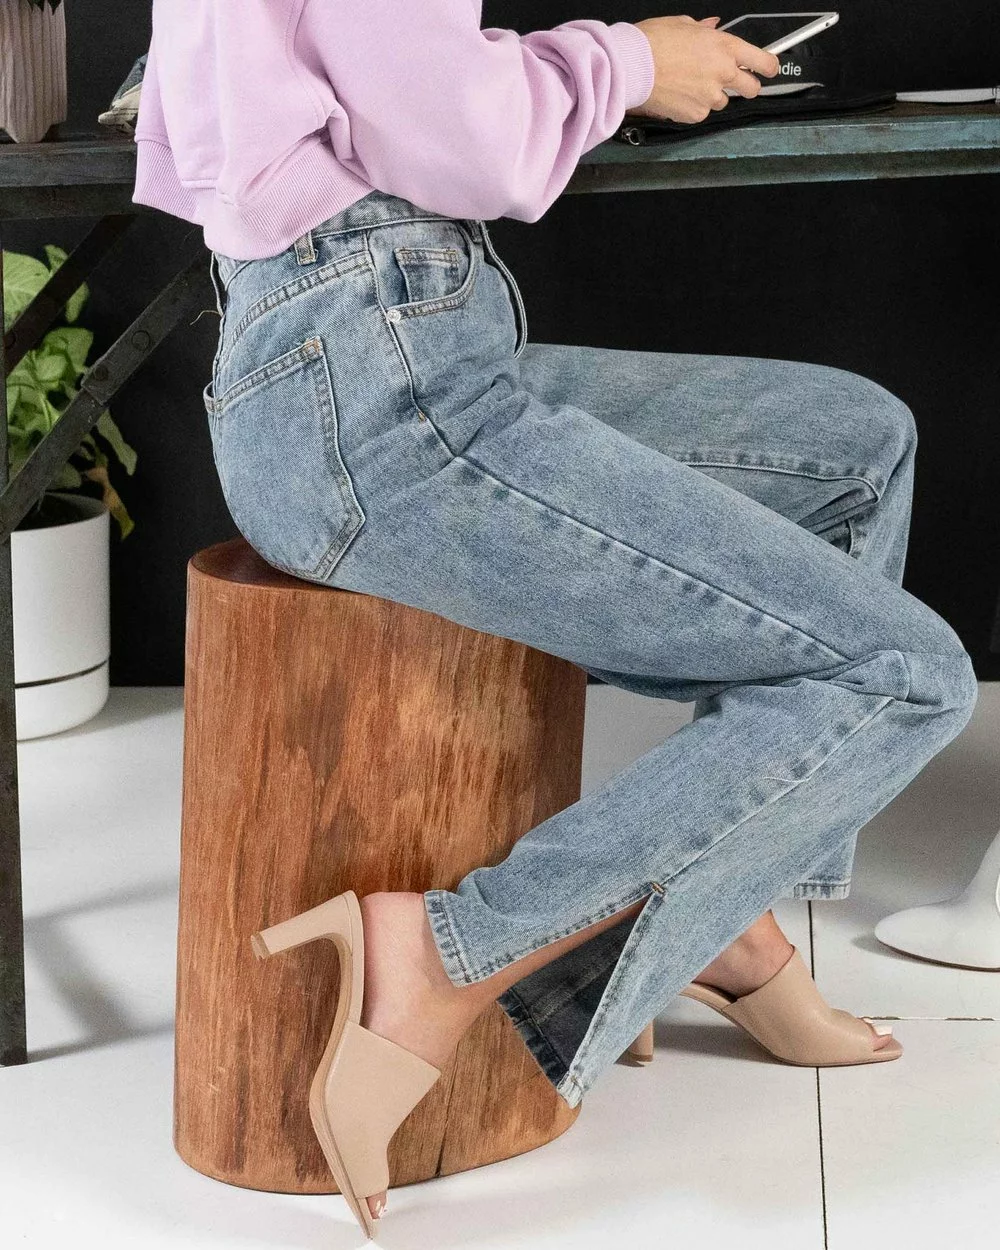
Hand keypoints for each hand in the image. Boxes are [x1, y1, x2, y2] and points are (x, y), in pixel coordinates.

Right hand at [625, 15, 780, 123]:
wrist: (633, 67)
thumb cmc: (653, 43)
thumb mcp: (683, 25)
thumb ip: (704, 31)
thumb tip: (711, 28)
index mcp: (725, 46)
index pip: (762, 61)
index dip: (769, 66)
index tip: (768, 69)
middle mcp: (723, 73)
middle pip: (751, 88)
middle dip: (746, 86)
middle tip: (733, 83)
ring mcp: (710, 97)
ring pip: (722, 102)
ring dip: (713, 96)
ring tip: (690, 86)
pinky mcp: (696, 115)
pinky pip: (701, 113)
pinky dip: (693, 107)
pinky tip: (679, 96)